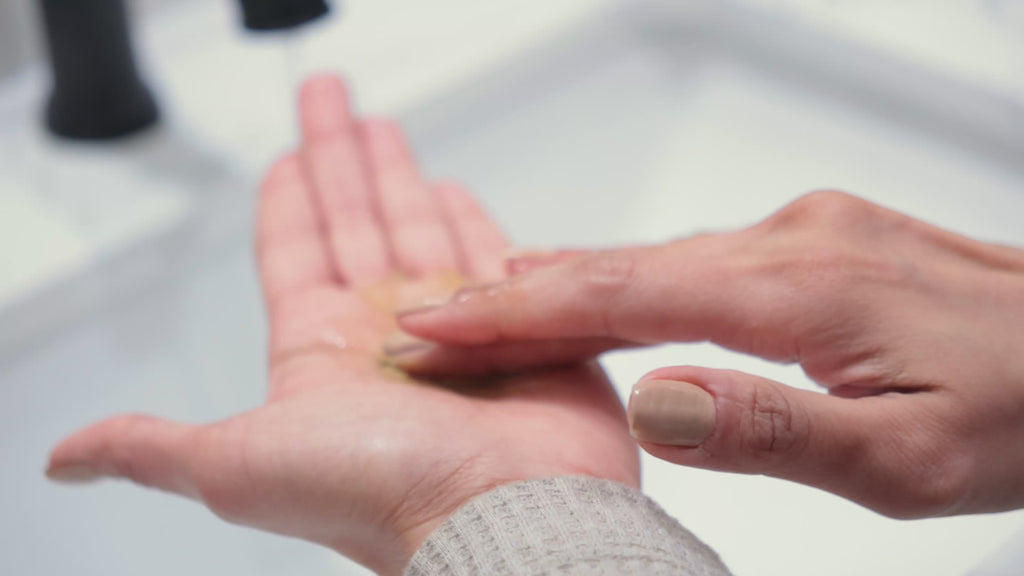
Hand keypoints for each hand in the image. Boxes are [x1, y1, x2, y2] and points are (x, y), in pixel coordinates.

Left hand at [46, 75, 638, 574]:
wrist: (501, 514)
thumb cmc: (382, 492)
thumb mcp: (238, 466)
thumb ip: (154, 447)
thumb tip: (69, 457)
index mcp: (320, 355)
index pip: (295, 254)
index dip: (287, 202)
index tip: (284, 157)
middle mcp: (385, 338)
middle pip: (354, 225)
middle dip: (341, 160)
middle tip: (332, 104)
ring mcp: (453, 331)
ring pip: (415, 230)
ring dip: (398, 178)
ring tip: (384, 131)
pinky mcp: (516, 327)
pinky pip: (489, 259)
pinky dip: (472, 224)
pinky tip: (451, 192)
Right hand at [394, 191, 1023, 518]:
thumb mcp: (911, 460)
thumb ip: (776, 429)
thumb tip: (656, 401)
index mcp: (801, 291)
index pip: (620, 298)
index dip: (517, 314)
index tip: (439, 327)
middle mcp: (794, 240)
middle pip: (618, 265)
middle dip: (514, 295)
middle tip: (431, 319)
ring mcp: (805, 231)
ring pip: (651, 255)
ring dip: (563, 282)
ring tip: (484, 302)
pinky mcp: (816, 239)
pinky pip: (691, 252)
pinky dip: (625, 274)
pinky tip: (596, 278)